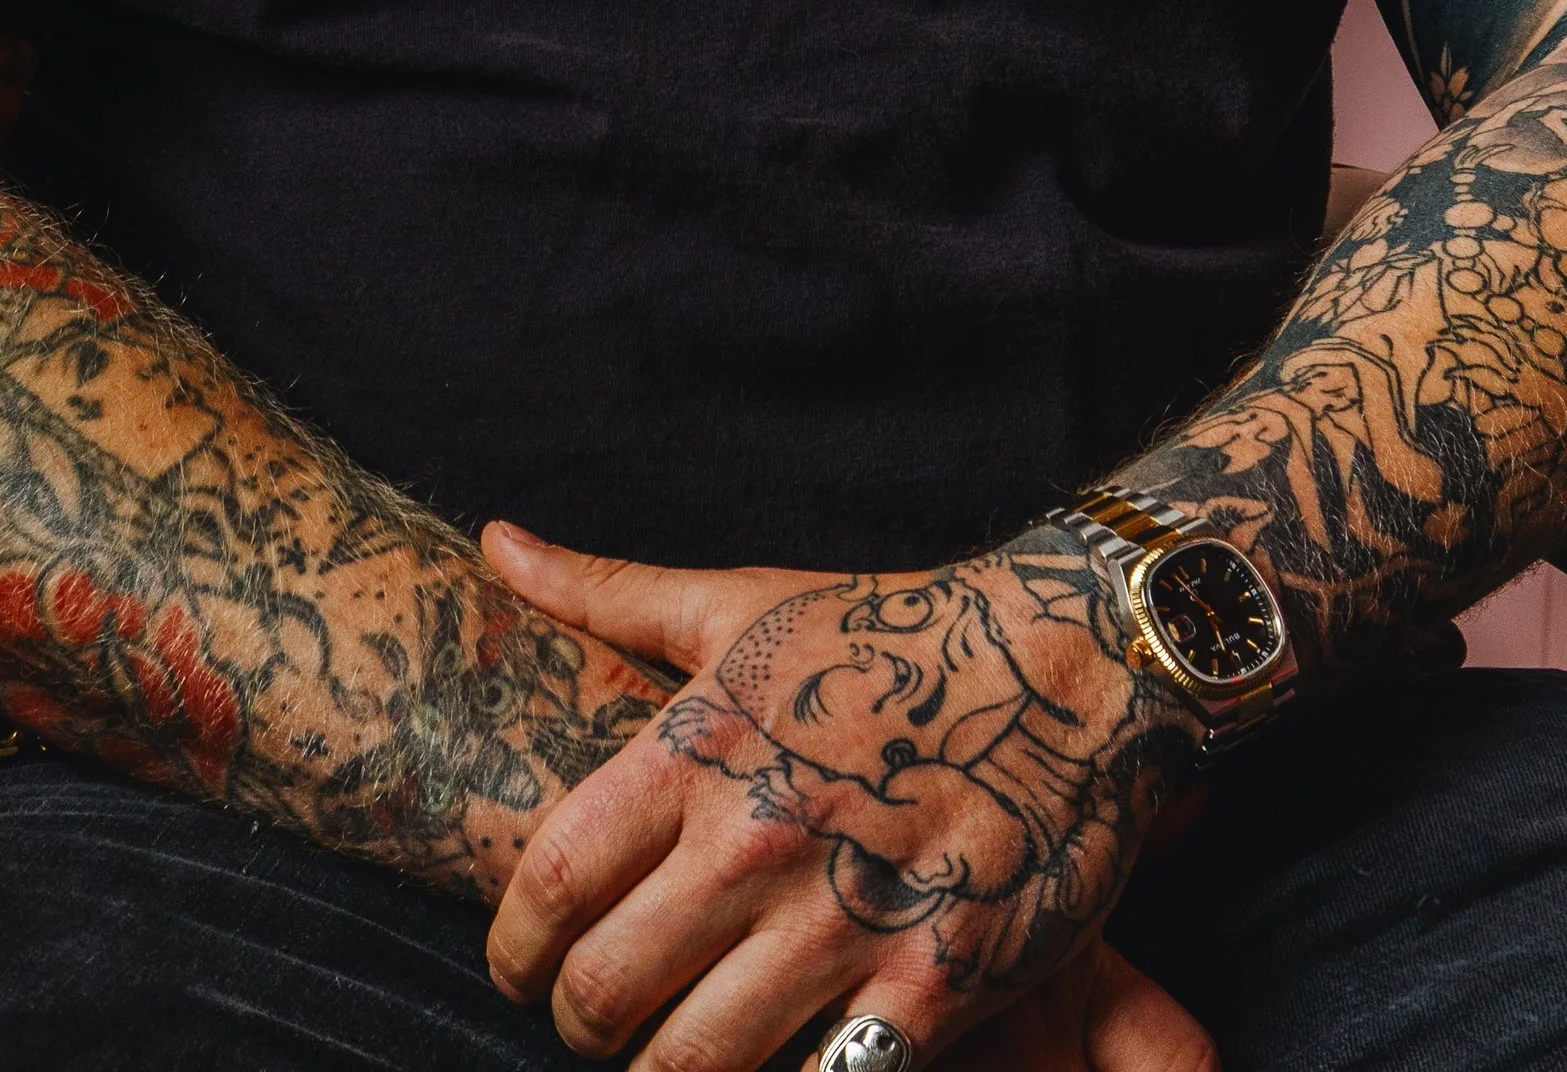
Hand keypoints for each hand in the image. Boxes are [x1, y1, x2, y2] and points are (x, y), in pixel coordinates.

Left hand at [480, 523, 1207, 1071]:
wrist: (1071, 660)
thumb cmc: (888, 633)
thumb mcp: (742, 602)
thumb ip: (606, 592)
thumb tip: (494, 547)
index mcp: (698, 747)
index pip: (548, 881)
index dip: (510, 947)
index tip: (517, 966)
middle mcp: (757, 839)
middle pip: (603, 996)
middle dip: (578, 1027)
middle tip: (593, 1024)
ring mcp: (845, 922)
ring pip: (692, 1067)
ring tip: (672, 1055)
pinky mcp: (930, 990)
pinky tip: (777, 1062)